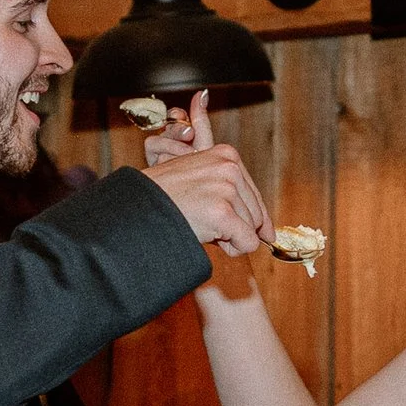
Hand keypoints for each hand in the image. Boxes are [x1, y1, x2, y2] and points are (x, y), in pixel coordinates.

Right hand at [143, 96, 273, 254]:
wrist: (139, 206)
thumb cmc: (165, 198)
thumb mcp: (199, 180)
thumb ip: (230, 193)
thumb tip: (266, 230)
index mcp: (227, 155)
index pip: (255, 195)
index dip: (256, 219)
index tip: (264, 233)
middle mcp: (230, 167)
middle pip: (256, 214)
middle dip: (237, 229)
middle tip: (208, 227)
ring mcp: (226, 189)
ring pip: (251, 230)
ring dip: (229, 238)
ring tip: (201, 227)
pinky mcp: (222, 212)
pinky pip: (246, 243)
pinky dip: (232, 250)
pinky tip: (210, 239)